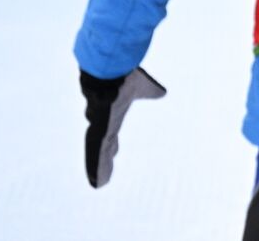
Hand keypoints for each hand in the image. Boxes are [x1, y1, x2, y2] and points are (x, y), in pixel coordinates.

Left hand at [81, 67, 165, 187]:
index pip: (110, 133)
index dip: (110, 144)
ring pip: (97, 154)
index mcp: (113, 115)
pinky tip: (98, 182)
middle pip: (101, 147)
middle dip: (102, 159)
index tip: (113, 151)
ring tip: (98, 184)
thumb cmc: (125, 78)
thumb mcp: (144, 87)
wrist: (111, 73)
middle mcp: (103, 125)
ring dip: (97, 169)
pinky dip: (96, 170)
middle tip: (99, 174)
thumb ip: (151, 91)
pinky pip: (96, 156)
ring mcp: (99, 130)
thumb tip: (162, 92)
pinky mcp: (99, 134)